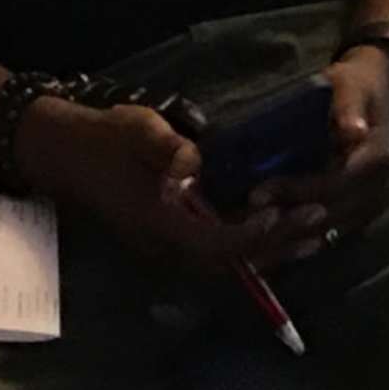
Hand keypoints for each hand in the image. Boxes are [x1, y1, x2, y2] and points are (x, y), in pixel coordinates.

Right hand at [17, 97, 315, 276]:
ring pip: (226, 259)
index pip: (212, 241)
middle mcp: (165, 243)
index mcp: (158, 221)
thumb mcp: (138, 130)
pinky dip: (251, 241)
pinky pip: (217, 247)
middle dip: (275, 243)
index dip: (249, 232)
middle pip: (228, 259)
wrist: (69, 153)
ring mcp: (168, 243)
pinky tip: (280, 222)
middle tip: (319, 219)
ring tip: (314, 228)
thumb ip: (169, 148)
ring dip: (269, 247)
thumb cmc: (108, 138)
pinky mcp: (173, 235)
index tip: (281, 209)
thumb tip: (194, 165)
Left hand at [252, 49, 388, 253]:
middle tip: (241, 226)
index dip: (295, 192)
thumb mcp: (350, 87)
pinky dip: (296, 244)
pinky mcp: (353, 212)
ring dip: (286, 242)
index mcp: (374, 160)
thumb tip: (353, 132)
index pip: (332, 184)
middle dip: (283, 223)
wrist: (373, 92)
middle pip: (326, 217)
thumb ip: (348, 109)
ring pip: (324, 233)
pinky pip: (324, 234)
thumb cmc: (355, 86)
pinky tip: (266, 254)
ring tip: (247, 250)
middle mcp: (373, 190)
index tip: (256, 194)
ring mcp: (365, 204)